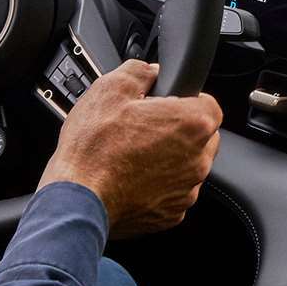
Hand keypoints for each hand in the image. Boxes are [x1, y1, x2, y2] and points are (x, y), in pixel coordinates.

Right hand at [40, 60, 223, 238]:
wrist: (78, 198)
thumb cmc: (93, 147)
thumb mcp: (110, 88)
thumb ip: (140, 70)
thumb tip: (149, 71)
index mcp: (191, 124)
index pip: (208, 103)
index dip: (186, 99)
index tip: (166, 104)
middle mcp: (198, 160)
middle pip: (203, 137)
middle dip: (181, 130)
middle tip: (147, 128)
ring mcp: (186, 190)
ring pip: (189, 166)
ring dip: (171, 159)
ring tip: (135, 154)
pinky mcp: (172, 214)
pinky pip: (174, 193)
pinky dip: (159, 186)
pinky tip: (132, 178)